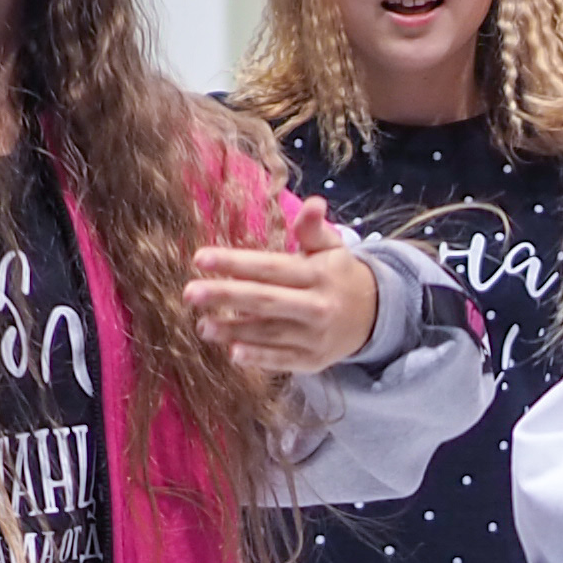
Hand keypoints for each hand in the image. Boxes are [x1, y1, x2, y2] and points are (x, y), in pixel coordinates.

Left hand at [187, 198, 382, 379]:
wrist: (373, 317)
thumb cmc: (337, 275)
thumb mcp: (331, 248)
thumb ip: (313, 228)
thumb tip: (313, 202)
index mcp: (317, 274)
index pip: (271, 267)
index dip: (236, 262)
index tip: (200, 258)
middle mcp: (317, 306)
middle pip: (266, 300)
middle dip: (226, 296)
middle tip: (190, 293)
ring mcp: (315, 336)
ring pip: (269, 332)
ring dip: (234, 330)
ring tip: (201, 325)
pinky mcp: (312, 360)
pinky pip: (282, 360)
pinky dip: (259, 358)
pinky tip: (232, 353)